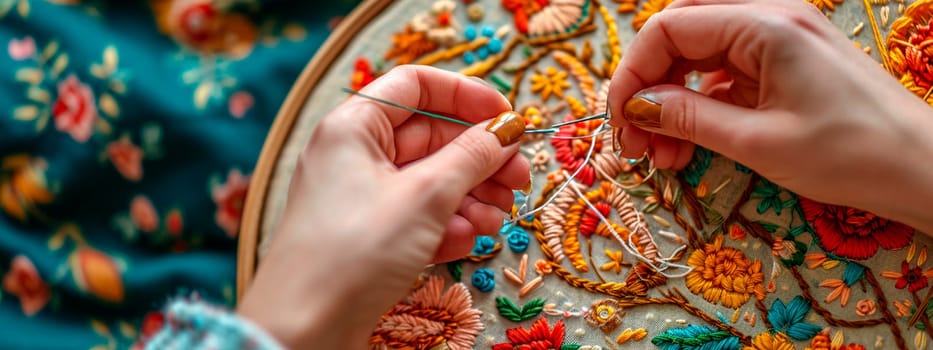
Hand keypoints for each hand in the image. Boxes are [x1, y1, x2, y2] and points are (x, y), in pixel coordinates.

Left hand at [238, 65, 529, 347]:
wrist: (305, 331)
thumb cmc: (353, 252)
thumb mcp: (424, 196)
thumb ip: (472, 156)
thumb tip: (507, 129)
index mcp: (355, 126)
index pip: (416, 85)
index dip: (467, 95)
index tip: (508, 117)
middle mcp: (356, 156)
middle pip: (432, 137)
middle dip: (480, 158)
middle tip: (519, 179)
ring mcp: (363, 198)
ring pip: (432, 181)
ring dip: (471, 197)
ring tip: (496, 219)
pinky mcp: (372, 237)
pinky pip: (420, 217)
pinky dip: (448, 225)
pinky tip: (467, 241)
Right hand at [607, 0, 932, 231]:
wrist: (922, 169)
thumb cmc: (851, 154)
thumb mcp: (757, 141)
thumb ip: (689, 117)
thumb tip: (637, 107)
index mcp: (764, 25)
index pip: (669, 29)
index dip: (633, 75)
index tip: (621, 122)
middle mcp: (770, 18)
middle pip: (680, 34)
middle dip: (649, 83)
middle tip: (636, 134)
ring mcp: (779, 39)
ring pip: (699, 55)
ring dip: (671, 99)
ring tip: (662, 152)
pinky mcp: (786, 64)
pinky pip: (724, 74)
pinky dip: (700, 105)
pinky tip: (690, 143)